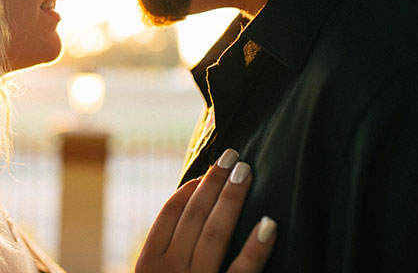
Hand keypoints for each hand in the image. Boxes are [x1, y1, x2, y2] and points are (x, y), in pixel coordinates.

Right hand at [136, 149, 275, 272]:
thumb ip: (166, 254)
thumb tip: (190, 210)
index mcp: (148, 264)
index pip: (169, 215)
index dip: (187, 189)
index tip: (204, 172)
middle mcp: (169, 271)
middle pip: (193, 217)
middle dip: (213, 182)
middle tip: (232, 156)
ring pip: (215, 234)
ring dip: (231, 199)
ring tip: (246, 172)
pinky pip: (242, 271)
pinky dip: (256, 247)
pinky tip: (268, 224)